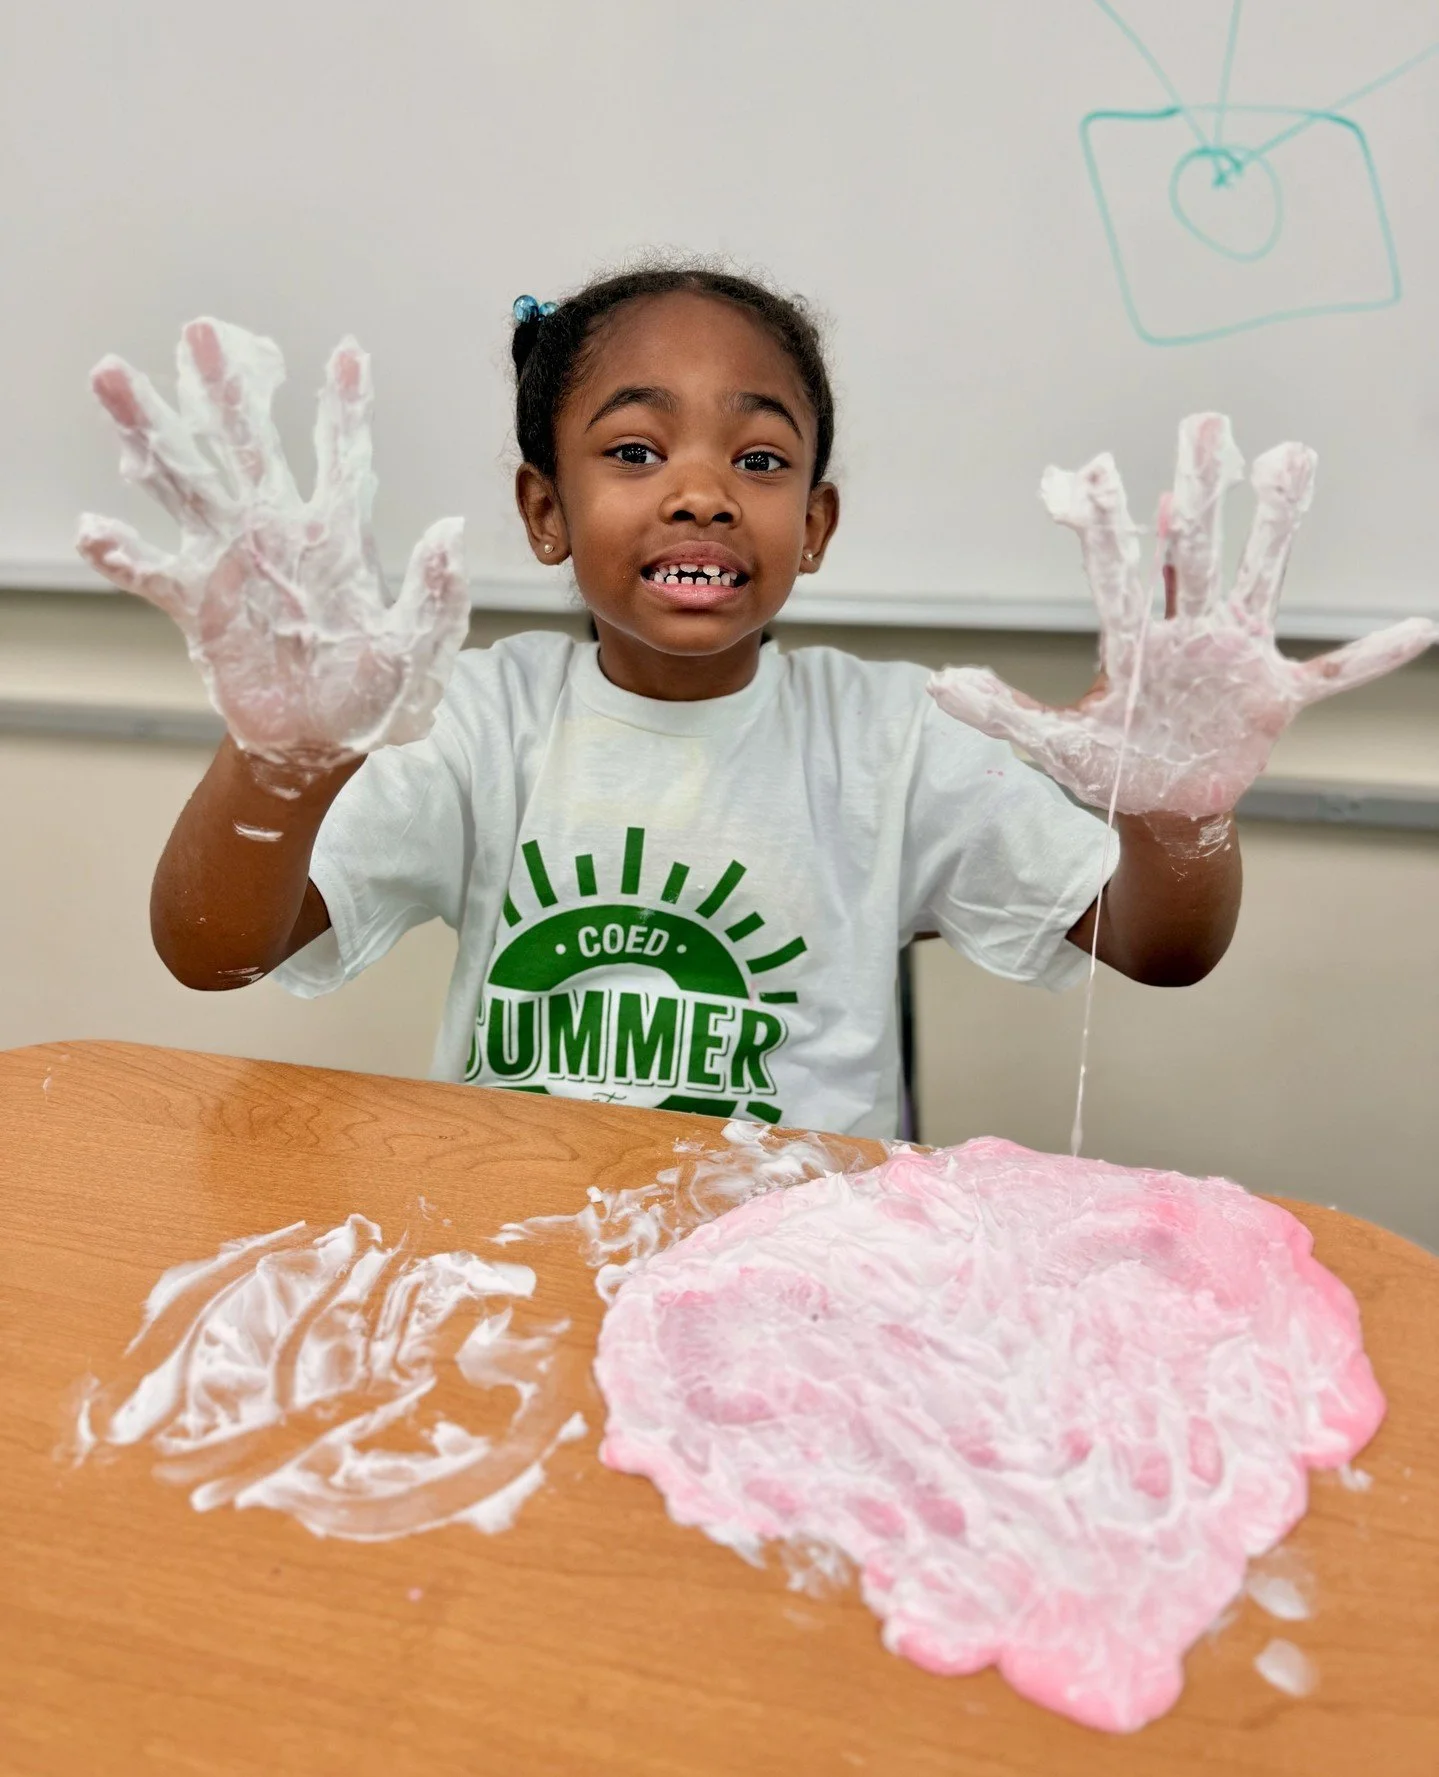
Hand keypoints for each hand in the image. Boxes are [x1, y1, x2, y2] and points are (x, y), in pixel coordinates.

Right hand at [78, 319, 468, 766]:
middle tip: (198, 330)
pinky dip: (123, 554)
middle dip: (222, 389)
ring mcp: (232, 563)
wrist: (319, 743)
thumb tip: (449, 530)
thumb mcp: (417, 648)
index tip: (348, 350)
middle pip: (245, 446)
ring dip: (151, 434)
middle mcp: (278, 534)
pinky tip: (93, 530)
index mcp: (336, 536)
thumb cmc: (370, 694)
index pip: (342, 456)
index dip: (344, 405)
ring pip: (186, 484)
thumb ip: (435, 592)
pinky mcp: (199, 606)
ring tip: (112, 377)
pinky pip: (154, 573)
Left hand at [928, 415, 1436, 816]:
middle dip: (1196, 485)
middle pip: (1192, 546)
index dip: (1101, 524)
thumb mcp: (1051, 743)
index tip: (1086, 471)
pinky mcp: (1275, 694)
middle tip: (1203, 419)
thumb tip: (938, 686)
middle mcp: (1189, 631)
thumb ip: (1000, 712)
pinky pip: (1333, 672)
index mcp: (1135, 641)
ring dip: (1277, 523)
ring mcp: (1237, 656)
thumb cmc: (1114, 768)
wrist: (1162, 809)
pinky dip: (1371, 656)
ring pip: (1260, 576)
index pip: (1116, 570)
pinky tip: (1417, 630)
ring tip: (1294, 457)